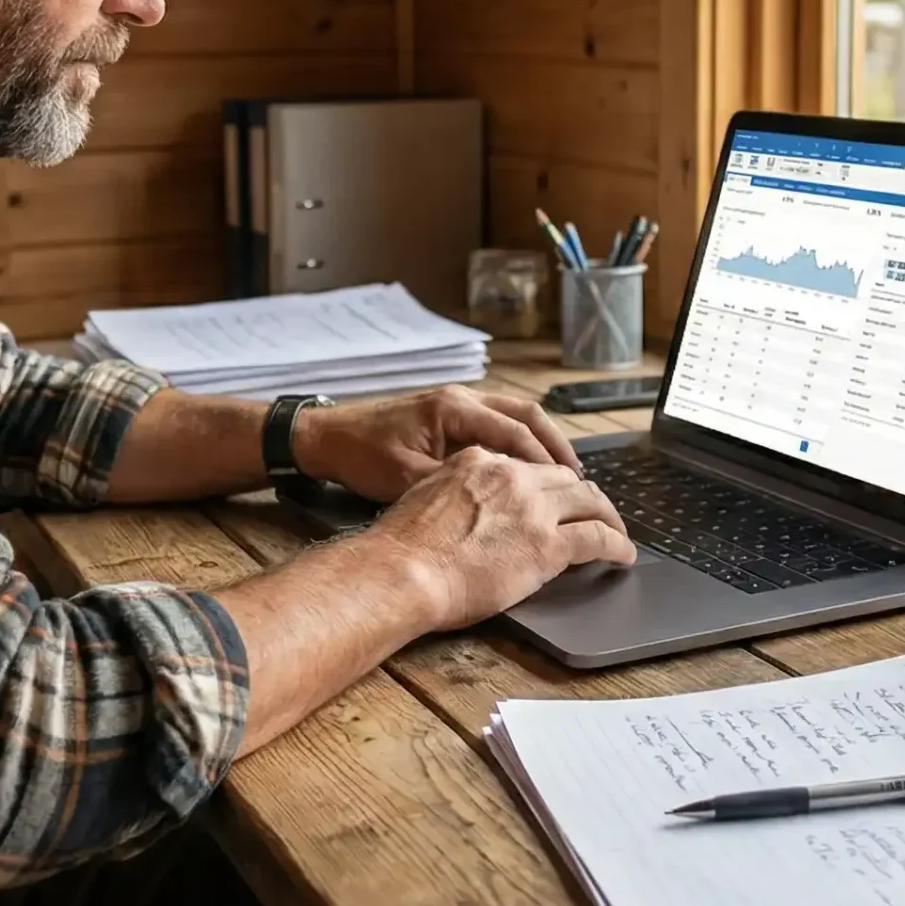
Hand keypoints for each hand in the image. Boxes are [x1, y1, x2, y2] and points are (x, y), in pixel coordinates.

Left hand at [295, 385, 581, 503]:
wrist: (325, 438)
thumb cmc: (360, 456)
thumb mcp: (408, 479)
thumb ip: (455, 486)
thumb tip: (498, 506)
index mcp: (453, 409)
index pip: (515, 431)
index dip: (545, 460)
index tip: (569, 486)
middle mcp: (460, 399)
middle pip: (525, 415)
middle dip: (555, 445)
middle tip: (579, 478)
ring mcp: (454, 404)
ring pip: (512, 417)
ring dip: (539, 443)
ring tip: (562, 476)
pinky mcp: (447, 416)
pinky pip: (494, 425)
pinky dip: (516, 445)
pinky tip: (524, 472)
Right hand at [364, 448, 635, 630]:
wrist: (402, 571)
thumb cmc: (401, 547)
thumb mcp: (423, 497)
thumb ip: (451, 494)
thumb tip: (462, 512)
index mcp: (478, 461)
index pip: (525, 465)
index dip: (545, 482)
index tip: (553, 496)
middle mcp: (511, 476)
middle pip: (564, 478)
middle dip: (583, 494)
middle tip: (594, 511)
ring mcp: (533, 509)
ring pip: (589, 501)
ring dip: (607, 516)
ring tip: (616, 532)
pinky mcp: (548, 545)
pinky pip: (597, 538)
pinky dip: (616, 544)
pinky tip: (623, 555)